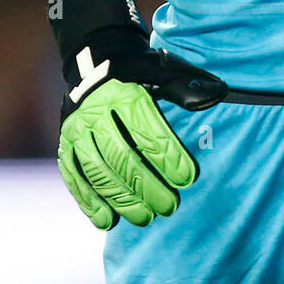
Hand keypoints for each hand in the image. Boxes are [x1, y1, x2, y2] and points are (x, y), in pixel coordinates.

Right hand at [58, 26, 226, 230]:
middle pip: (121, 155)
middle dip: (146, 185)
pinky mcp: (66, 145)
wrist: (94, 62)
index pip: (147, 130)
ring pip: (97, 171)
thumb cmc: (139, 70)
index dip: (168, 156)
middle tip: (170, 207)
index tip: (188, 179)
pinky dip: (89, 201)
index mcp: (123, 94)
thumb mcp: (162, 69)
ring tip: (145, 218)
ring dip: (120, 199)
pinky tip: (107, 221)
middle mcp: (95, 112)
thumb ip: (185, 86)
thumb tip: (217, 95)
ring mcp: (76, 131)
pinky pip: (75, 177)